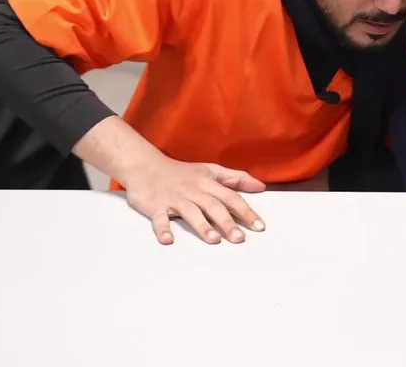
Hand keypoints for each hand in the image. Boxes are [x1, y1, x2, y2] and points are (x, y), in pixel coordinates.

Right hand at [122, 156, 266, 244]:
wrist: (145, 166)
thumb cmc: (180, 172)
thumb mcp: (209, 170)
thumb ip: (235, 179)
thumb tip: (260, 186)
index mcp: (207, 182)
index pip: (231, 197)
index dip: (246, 211)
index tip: (259, 226)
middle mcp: (193, 190)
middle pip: (213, 206)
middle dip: (227, 222)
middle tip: (239, 238)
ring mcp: (174, 198)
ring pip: (190, 212)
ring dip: (202, 225)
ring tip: (214, 239)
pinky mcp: (155, 205)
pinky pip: (159, 218)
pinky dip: (162, 229)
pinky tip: (168, 240)